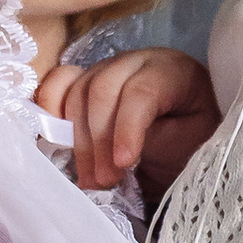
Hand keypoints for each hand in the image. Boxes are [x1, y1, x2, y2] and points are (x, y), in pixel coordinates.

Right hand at [38, 46, 218, 197]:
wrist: (185, 137)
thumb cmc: (192, 139)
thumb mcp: (190, 144)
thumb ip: (159, 141)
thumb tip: (117, 157)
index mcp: (171, 71)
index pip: (141, 91)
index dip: (127, 127)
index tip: (123, 163)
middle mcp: (134, 62)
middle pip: (102, 90)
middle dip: (99, 141)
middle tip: (104, 181)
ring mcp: (105, 68)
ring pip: (77, 93)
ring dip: (78, 141)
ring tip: (90, 178)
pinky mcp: (84, 80)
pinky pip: (58, 84)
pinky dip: (50, 110)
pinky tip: (56, 141)